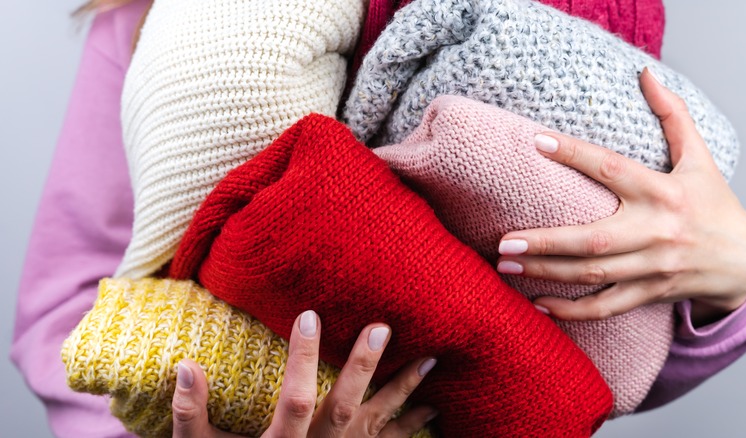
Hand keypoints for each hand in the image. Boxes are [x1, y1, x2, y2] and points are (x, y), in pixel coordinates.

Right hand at [171, 311, 436, 436]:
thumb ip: (190, 413)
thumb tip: (185, 365)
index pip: (295, 398)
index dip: (302, 359)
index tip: (309, 315)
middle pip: (346, 408)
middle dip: (364, 368)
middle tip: (382, 328)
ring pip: (377, 425)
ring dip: (404, 392)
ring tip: (429, 361)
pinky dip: (410, 426)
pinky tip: (431, 408)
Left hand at [497, 68, 745, 325]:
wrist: (745, 262)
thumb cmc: (715, 204)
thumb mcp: (700, 158)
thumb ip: (673, 117)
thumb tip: (647, 74)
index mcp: (664, 192)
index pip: (612, 168)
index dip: (575, 154)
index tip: (536, 141)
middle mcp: (656, 231)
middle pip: (594, 239)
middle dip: (545, 242)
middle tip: (503, 240)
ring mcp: (652, 267)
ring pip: (593, 275)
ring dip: (546, 273)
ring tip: (504, 266)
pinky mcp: (649, 293)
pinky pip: (606, 307)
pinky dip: (572, 311)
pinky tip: (536, 303)